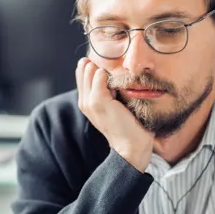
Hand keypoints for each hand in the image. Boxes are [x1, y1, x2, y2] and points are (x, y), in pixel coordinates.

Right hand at [75, 57, 153, 171]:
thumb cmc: (129, 126)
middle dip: (99, 66)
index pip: (82, 73)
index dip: (96, 68)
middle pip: (84, 69)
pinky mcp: (99, 101)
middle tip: (115, 80)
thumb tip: (112, 71)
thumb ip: (110, 90)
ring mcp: (89, 102)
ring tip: (117, 87)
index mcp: (87, 102)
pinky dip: (109, 76)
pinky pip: (99, 76)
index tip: (112, 77)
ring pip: (90, 70)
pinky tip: (118, 88)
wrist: (131, 146)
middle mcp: (84, 101)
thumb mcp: (116, 106)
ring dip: (105, 71)